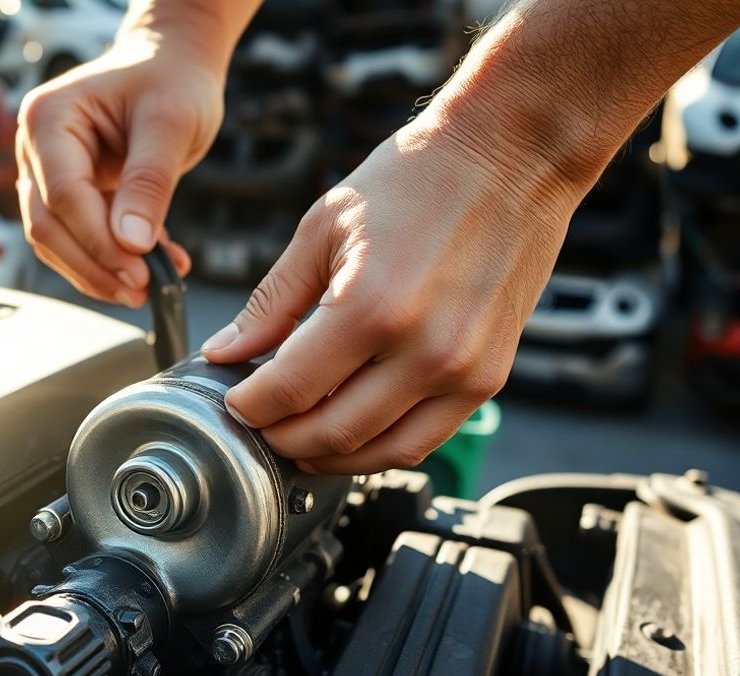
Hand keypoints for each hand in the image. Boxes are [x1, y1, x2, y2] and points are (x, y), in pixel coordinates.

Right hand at [16, 33, 222, 306]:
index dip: (97, 240)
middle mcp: (38, 146)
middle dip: (94, 264)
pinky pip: (82, 236)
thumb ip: (149, 183)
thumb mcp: (170, 124)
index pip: (62, 195)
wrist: (174, 65)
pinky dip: (113, 258)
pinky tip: (154, 266)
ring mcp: (50, 171)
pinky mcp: (73, 192)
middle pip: (49, 225)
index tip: (137, 270)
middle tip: (139, 289)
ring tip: (147, 286)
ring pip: (58, 239)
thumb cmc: (171, 78)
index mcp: (49, 118)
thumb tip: (132, 245)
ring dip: (100, 270)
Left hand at [201, 118, 583, 474]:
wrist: (514, 156)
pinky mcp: (488, 377)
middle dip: (280, 436)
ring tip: (299, 436)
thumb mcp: (324, 227)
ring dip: (329, 455)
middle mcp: (423, 349)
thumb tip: (226, 352)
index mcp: (370, 306)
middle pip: (331, 432)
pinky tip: (352, 430)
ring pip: (380, 451)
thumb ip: (272, 301)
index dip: (250, 407)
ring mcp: (463, 370)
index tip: (233, 402)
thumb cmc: (419, 177)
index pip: (290, 390)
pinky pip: (426, 439)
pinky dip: (381, 447)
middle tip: (259, 424)